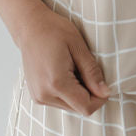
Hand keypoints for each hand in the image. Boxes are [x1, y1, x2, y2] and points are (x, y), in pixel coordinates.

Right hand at [15, 1, 111, 116]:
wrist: (30, 26)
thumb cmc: (54, 30)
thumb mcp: (78, 47)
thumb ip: (92, 72)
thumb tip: (105, 93)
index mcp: (56, 83)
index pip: (85, 107)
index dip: (100, 98)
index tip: (104, 83)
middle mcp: (44, 95)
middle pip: (78, 109)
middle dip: (89, 94)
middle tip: (87, 70)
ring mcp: (38, 96)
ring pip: (70, 107)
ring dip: (78, 93)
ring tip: (74, 69)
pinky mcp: (36, 95)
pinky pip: (59, 102)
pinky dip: (68, 92)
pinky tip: (65, 73)